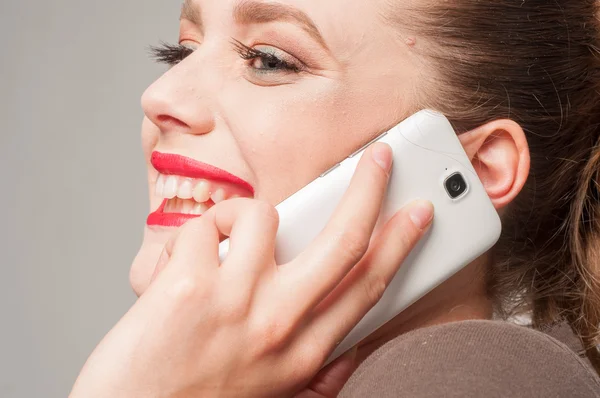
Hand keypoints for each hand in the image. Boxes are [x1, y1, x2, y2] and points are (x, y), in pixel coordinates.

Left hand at [70, 143, 433, 397]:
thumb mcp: (274, 392)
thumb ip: (317, 370)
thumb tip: (352, 343)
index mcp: (303, 355)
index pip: (367, 285)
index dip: (399, 243)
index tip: (415, 212)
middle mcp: (277, 327)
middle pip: (343, 241)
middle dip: (370, 189)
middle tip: (380, 157)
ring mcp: (234, 304)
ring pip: (264, 217)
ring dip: (247, 216)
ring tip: (227, 244)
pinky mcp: (187, 287)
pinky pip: (206, 225)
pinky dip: (197, 233)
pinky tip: (184, 262)